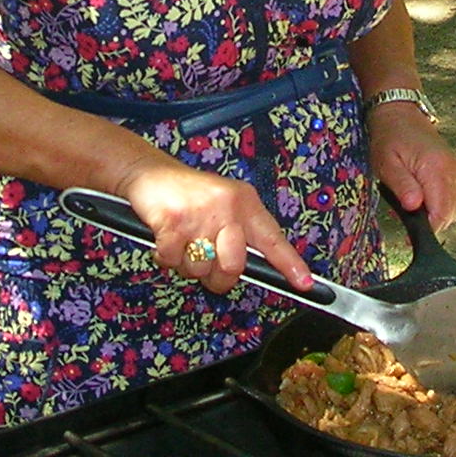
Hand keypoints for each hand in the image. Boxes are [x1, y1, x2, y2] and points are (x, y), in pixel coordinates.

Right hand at [117, 158, 308, 297]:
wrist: (151, 172)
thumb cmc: (191, 195)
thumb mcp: (226, 203)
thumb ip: (243, 232)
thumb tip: (257, 268)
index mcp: (245, 203)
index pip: (273, 239)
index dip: (290, 264)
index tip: (304, 284)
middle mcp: (227, 208)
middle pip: (234, 267)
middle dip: (218, 277)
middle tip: (207, 265)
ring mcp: (200, 214)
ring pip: (201, 269)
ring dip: (188, 265)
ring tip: (183, 241)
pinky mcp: (172, 222)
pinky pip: (173, 261)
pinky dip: (165, 257)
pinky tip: (166, 238)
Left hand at [367, 103, 455, 231]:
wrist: (401, 114)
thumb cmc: (390, 138)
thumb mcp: (386, 163)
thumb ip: (401, 186)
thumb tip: (414, 207)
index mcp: (436, 168)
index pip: (441, 214)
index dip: (426, 226)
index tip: (409, 224)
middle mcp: (454, 171)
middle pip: (449, 215)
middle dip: (429, 219)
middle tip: (407, 205)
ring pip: (454, 210)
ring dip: (435, 212)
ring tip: (414, 195)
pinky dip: (441, 203)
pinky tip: (424, 193)